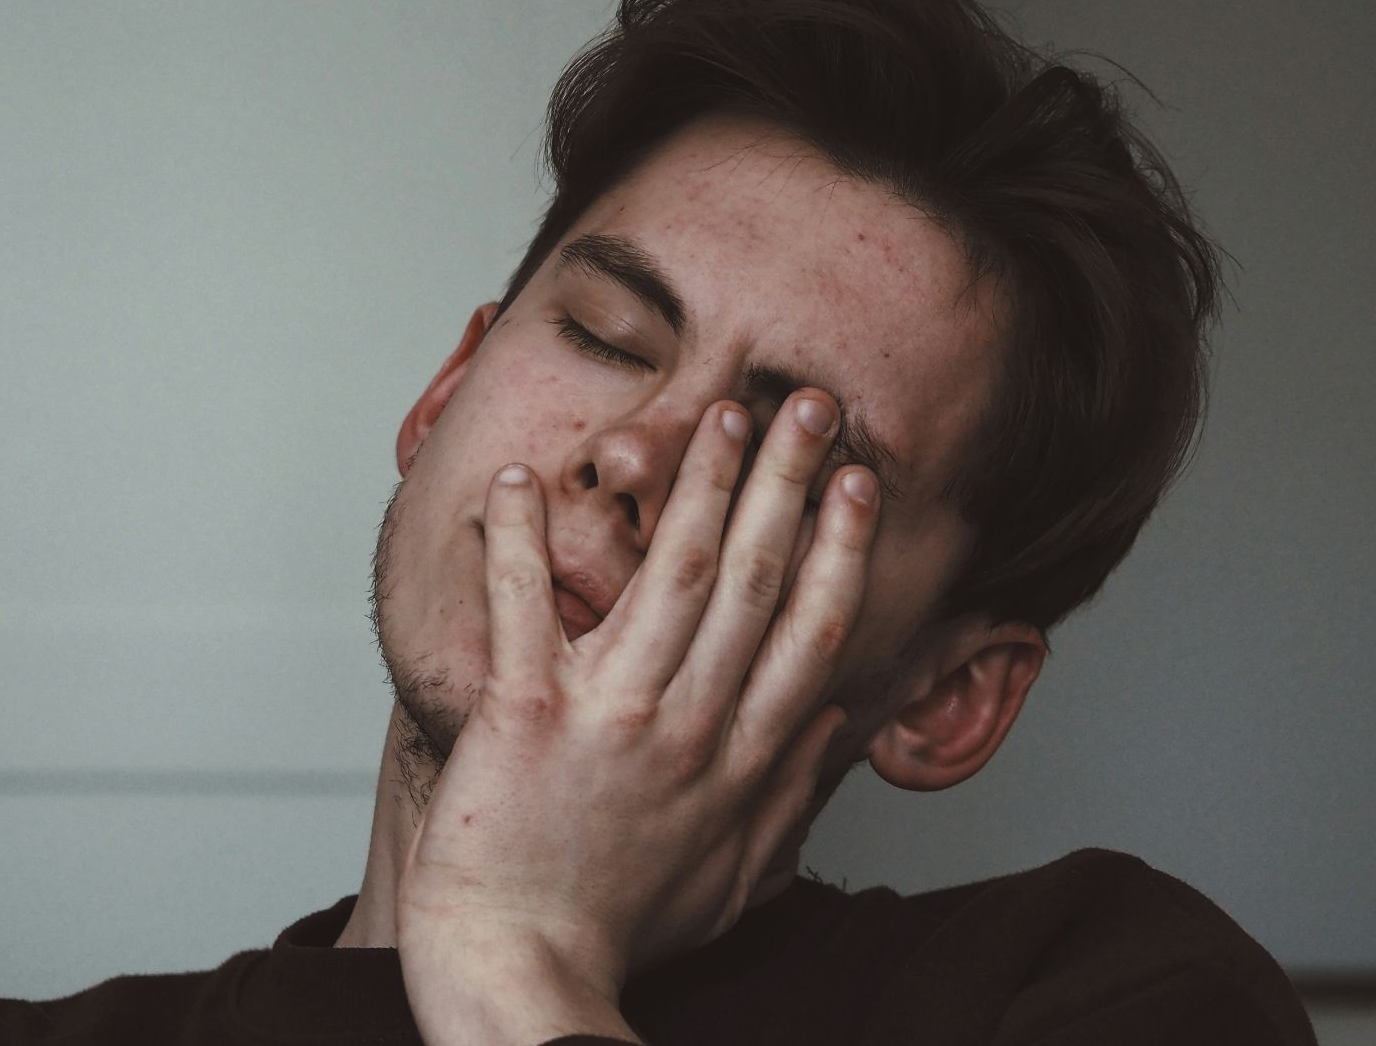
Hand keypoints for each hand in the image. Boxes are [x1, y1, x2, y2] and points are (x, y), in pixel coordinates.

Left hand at [396, 390, 880, 1044]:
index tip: (858, 483)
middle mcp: (689, 724)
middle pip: (756, 580)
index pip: (810, 631)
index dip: (839, 547)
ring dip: (699, 485)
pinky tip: (516, 479)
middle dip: (788, 482)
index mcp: (739, 759)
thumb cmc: (617, 929)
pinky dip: (516, 541)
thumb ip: (791, 796)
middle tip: (808, 405)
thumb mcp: (733, 877)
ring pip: (671, 575)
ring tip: (720, 414)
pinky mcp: (525, 714)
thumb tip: (840, 725)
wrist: (523, 971)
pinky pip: (524, 608)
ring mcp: (611, 715)